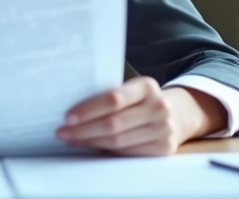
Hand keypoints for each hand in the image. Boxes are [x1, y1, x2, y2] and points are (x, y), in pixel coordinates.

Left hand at [55, 77, 226, 155]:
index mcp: (147, 86)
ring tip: (72, 139)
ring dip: (90, 142)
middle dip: (83, 130)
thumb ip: (110, 95)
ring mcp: (163, 129)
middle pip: (113, 123)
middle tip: (63, 132)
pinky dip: (105, 150)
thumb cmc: (141, 100)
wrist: (175, 114)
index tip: (68, 117)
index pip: (113, 99)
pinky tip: (91, 145)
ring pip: (118, 141)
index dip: (89, 109)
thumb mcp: (131, 90)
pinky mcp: (163, 148)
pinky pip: (127, 152)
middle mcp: (159, 107)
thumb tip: (73, 111)